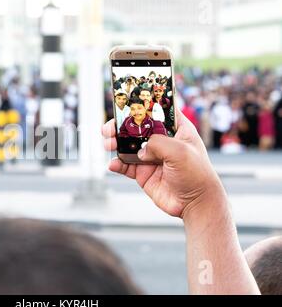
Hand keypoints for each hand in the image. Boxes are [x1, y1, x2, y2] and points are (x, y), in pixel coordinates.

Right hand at [102, 108, 224, 218]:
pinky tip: (113, 164)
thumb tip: (141, 151)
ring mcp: (151, 157)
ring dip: (115, 143)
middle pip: (137, 128)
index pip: (158, 111)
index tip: (126, 103)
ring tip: (108, 144)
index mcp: (177, 129)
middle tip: (110, 128)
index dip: (143, 106)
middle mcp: (163, 141)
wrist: (194, 204)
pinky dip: (117, 164)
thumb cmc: (197, 175)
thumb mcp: (180, 151)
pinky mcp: (143, 173)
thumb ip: (157, 144)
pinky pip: (125, 166)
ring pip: (127, 146)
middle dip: (121, 126)